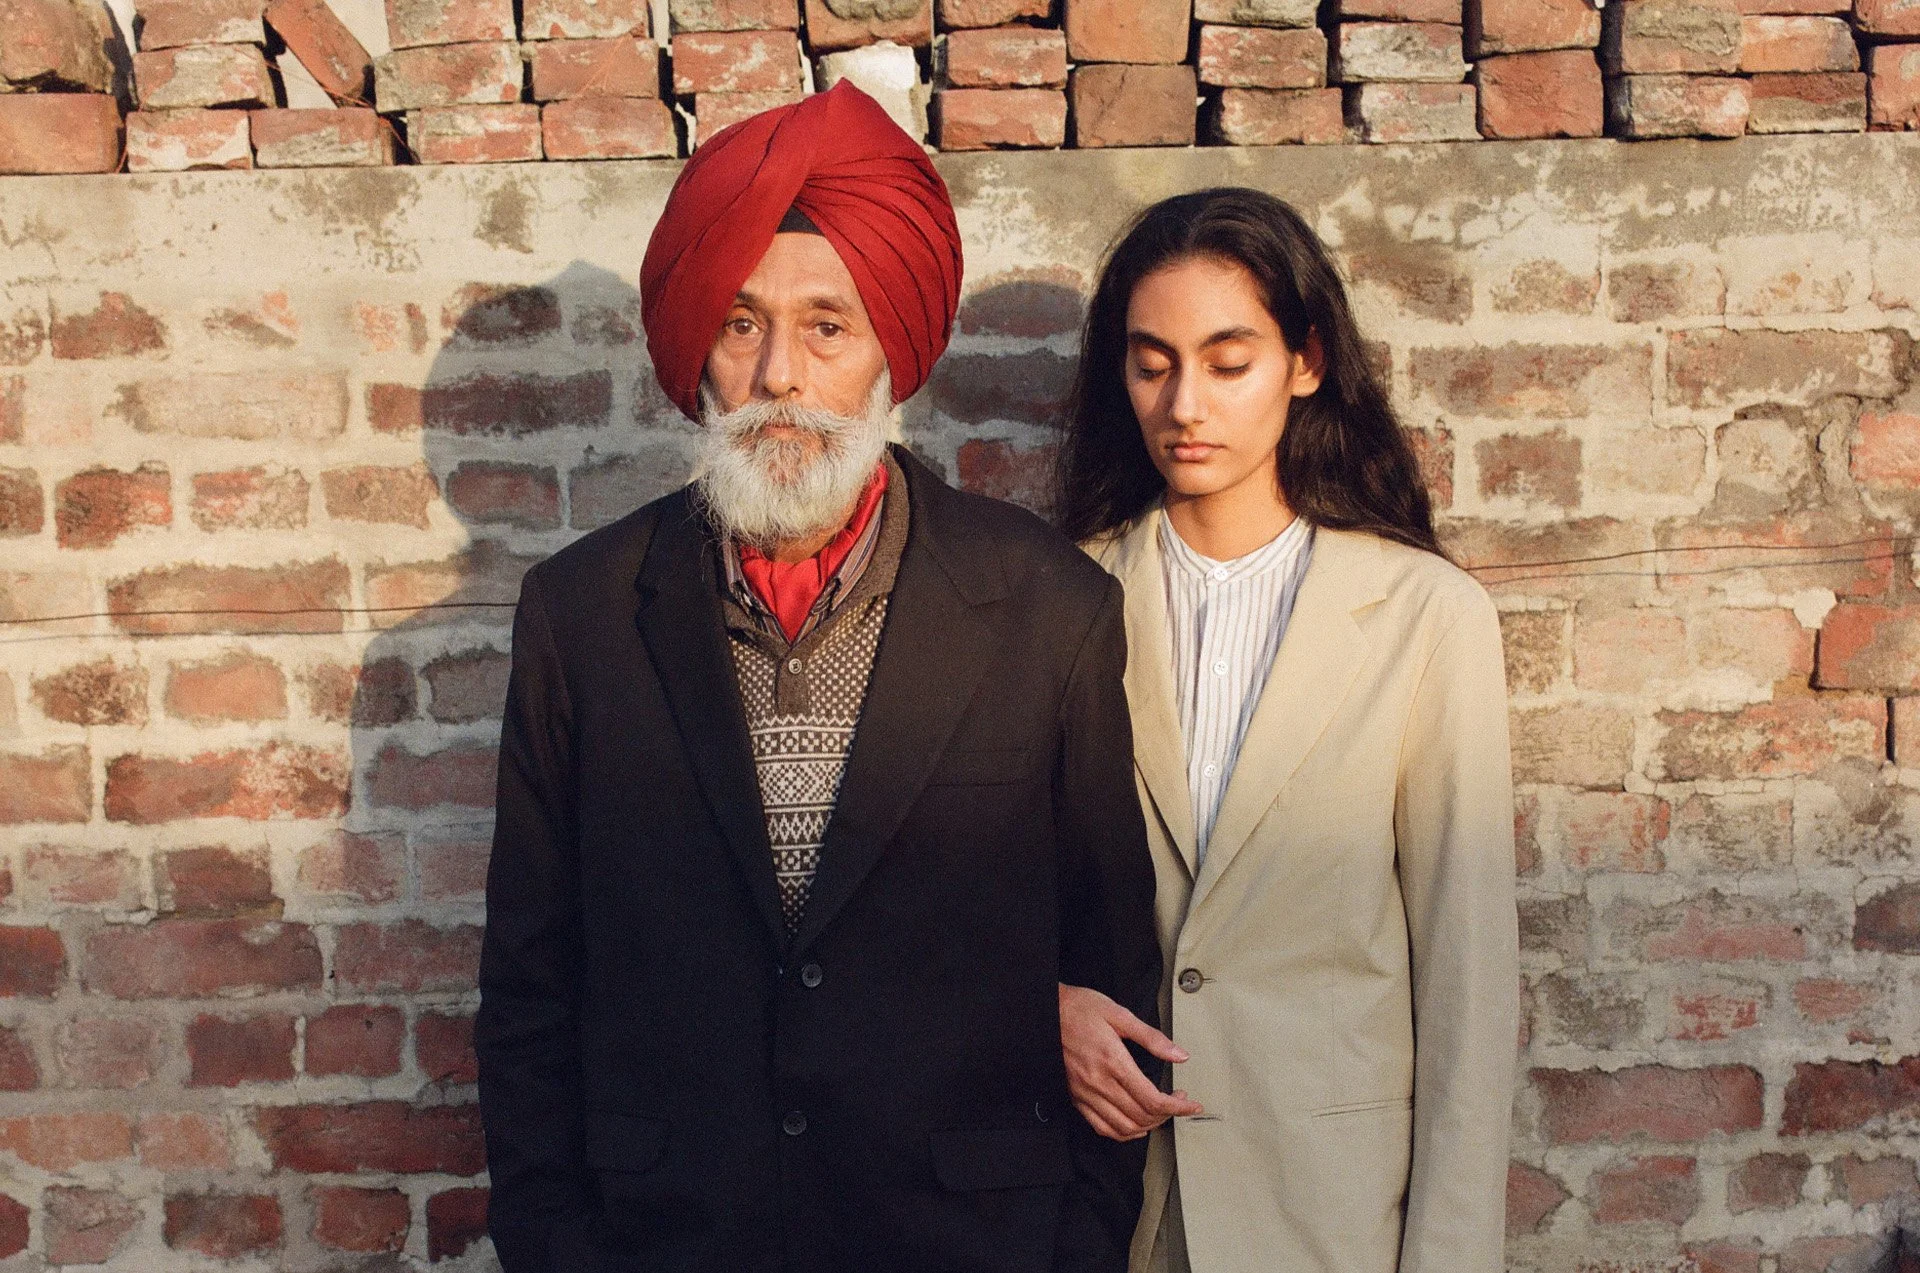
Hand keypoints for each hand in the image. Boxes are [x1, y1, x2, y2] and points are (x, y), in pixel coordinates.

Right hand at [1058, 983, 1203, 1141]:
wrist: (1045, 1013)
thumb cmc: (1079, 1009)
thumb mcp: (1119, 1014)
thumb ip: (1151, 1037)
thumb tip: (1179, 1055)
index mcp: (1113, 1062)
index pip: (1153, 1099)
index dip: (1178, 1107)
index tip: (1191, 1104)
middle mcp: (1099, 1083)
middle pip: (1141, 1116)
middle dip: (1167, 1115)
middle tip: (1178, 1102)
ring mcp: (1086, 1094)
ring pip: (1123, 1128)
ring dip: (1148, 1126)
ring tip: (1160, 1114)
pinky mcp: (1076, 1098)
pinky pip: (1102, 1127)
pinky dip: (1123, 1133)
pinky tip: (1134, 1125)